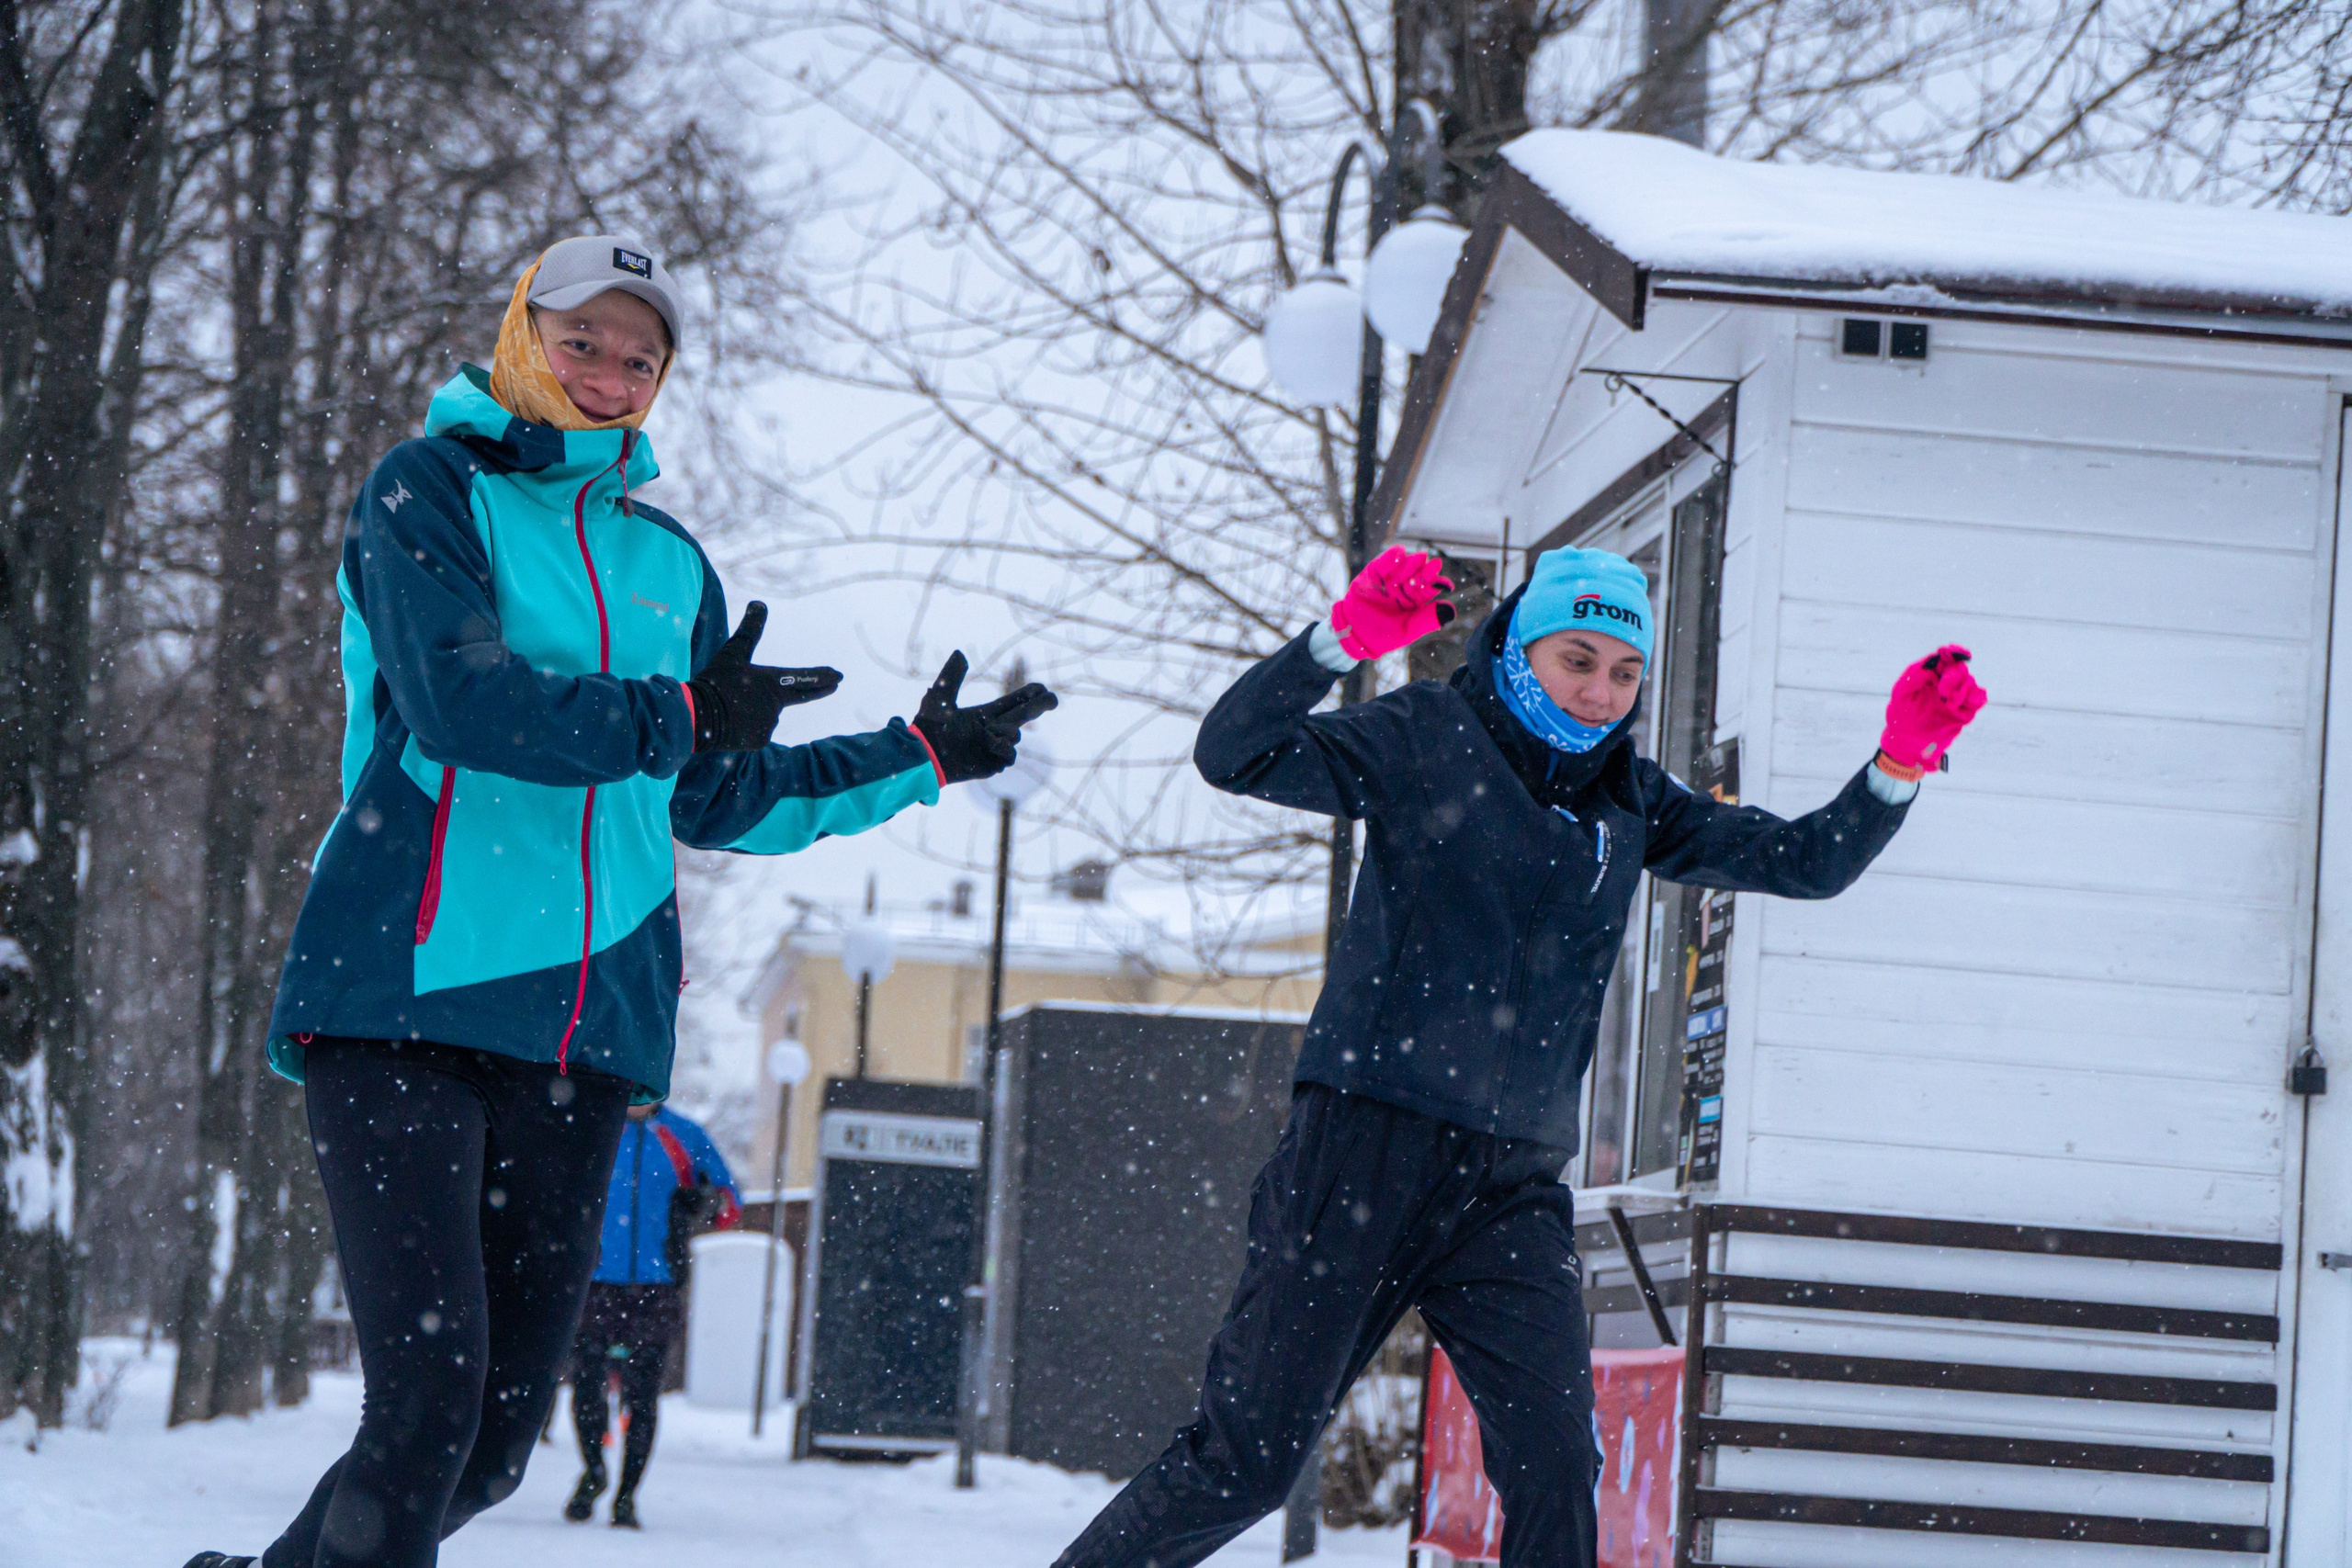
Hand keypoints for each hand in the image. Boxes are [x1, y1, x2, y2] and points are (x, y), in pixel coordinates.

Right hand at [685, 602, 842, 751]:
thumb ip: (750, 629)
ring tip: (730, 707)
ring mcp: (769, 725)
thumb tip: (760, 602)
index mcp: (772, 682)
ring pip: (766, 713)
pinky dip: (745, 725)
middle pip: (800, 696)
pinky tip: (729, 723)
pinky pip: (756, 731)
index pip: (804, 678)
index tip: (839, 675)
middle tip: (835, 684)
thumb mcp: (733, 653)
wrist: (698, 718)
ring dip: (755, 709)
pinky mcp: (759, 741)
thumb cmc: (716, 682)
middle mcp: (776, 705)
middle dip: (819, 688)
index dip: (822, 676)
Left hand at [911, 652, 1057, 784]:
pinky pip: (1009, 755)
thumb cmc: (929, 727)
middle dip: (1040, 706)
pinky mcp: (992, 764)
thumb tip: (960, 653)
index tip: (1042, 688)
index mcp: (984, 714)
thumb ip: (952, 676)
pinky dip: (1002, 749)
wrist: (925, 756)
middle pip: (1024, 715)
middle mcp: (992, 729)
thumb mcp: (940, 697)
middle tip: (1054, 699)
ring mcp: (994, 748)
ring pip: (1015, 736)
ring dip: (1005, 732)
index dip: (1030, 694)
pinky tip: (989, 746)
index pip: (1014, 702)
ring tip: (985, 735)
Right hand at [1331, 546, 1454, 660]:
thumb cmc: (1383, 636)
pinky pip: (1383, 564)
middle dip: (1426, 570)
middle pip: (1418, 575)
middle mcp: (1404, 587)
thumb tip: (1451, 610)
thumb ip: (1428, 620)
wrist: (1354, 634)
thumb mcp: (1407, 630)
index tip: (1445, 583)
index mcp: (1415, 600)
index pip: (1430, 588)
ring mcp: (1389, 579)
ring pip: (1403, 567)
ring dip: (1412, 563)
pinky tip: (1399, 554)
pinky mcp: (1373, 574)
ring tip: (1419, 559)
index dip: (1437, 584)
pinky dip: (1390, 558)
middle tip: (1435, 565)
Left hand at [1879, 644, 1985, 776]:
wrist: (1908, 744)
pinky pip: (1978, 699)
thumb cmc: (1901, 717)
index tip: (1957, 653)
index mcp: (1929, 676)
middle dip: (1955, 676)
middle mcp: (1944, 684)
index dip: (1951, 654)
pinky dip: (1976, 697)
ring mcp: (1955, 698)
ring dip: (1962, 689)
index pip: (1943, 660)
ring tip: (1948, 702)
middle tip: (1943, 691)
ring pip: (1970, 683)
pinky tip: (1968, 702)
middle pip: (1959, 669)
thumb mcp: (1901, 693)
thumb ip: (1914, 675)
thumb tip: (1932, 661)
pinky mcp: (1964, 712)